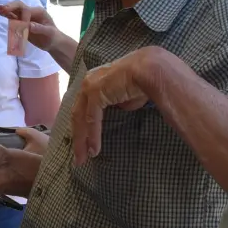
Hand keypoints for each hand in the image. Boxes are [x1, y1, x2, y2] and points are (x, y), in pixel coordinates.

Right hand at [0, 1, 58, 51]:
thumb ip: (40, 28)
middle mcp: (31, 12)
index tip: (20, 26)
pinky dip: (7, 16)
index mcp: (38, 12)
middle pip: (19, 6)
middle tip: (2, 9)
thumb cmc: (53, 37)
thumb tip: (29, 25)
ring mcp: (25, 18)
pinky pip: (13, 19)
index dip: (21, 17)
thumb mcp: (49, 33)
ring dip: (7, 10)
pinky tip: (1, 14)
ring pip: (14, 11)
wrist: (53, 42)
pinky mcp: (22, 24)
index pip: (26, 10)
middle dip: (10, 7)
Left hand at [70, 47, 171, 164]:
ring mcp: (90, 87)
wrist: (150, 69)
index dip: (81, 126)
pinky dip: (93, 136)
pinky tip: (94, 150)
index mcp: (93, 81)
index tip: (81, 143)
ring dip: (81, 141)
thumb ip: (116, 105)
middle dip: (77, 137)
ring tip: (83, 159)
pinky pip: (92, 120)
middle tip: (78, 157)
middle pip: (78, 115)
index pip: (83, 107)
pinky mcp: (95, 93)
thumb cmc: (142, 81)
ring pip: (81, 119)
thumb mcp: (125, 97)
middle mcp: (88, 83)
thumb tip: (117, 112)